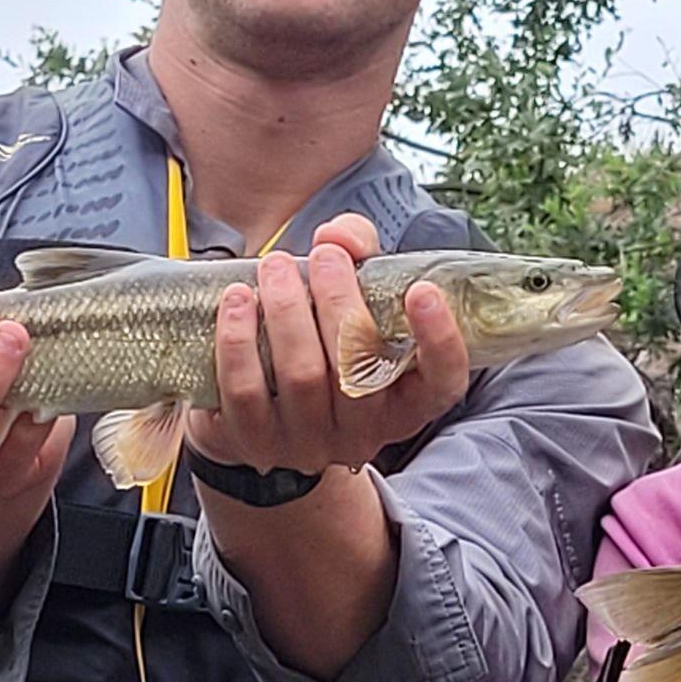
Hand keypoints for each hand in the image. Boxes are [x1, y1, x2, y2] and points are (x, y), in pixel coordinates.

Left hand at [202, 212, 470, 478]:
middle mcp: (364, 432)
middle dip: (339, 301)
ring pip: (302, 376)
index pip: (442, 382)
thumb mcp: (354, 292)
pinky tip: (238, 300)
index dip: (440, 341)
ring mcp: (309, 443)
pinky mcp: (256, 442)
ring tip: (275, 266)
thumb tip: (336, 238)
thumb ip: (357, 250)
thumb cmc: (321, 336)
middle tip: (324, 256)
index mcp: (406, 399)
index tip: (421, 292)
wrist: (258, 402)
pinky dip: (239, 339)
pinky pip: (245, 390)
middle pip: (359, 368)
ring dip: (286, 310)